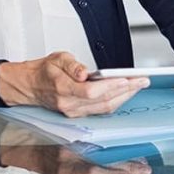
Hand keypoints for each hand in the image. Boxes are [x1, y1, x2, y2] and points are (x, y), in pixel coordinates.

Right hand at [0, 52, 145, 116]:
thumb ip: (72, 65)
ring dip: (124, 97)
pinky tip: (126, 93)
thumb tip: (83, 72)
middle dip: (126, 91)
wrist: (29, 86)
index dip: (112, 86)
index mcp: (62, 88)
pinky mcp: (78, 114)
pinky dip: (116, 101)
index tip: (129, 78)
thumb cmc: (44, 71)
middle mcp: (69, 104)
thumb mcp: (57, 59)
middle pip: (103, 101)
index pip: (91, 91)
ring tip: (139, 85)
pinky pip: (101, 110)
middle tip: (143, 80)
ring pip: (105, 108)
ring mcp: (73, 112)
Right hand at [0, 127, 152, 173]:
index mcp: (63, 158)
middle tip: (143, 172)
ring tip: (137, 172)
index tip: (131, 172)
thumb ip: (85, 136)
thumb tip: (113, 138)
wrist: (18, 145)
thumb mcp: (64, 129)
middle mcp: (63, 172)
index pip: (92, 172)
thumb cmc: (40, 132)